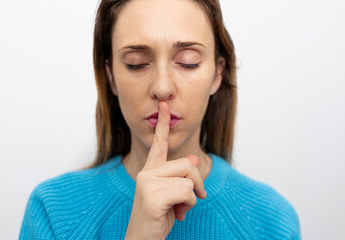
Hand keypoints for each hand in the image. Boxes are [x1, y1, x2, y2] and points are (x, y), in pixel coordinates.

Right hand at [125, 101, 206, 239]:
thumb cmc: (158, 218)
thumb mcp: (173, 195)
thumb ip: (181, 177)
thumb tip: (194, 159)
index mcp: (150, 170)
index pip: (159, 143)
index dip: (163, 124)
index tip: (165, 105)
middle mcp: (146, 172)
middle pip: (187, 164)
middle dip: (197, 183)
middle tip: (193, 199)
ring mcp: (147, 183)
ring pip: (188, 179)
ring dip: (191, 198)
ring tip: (179, 209)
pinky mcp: (152, 196)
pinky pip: (186, 192)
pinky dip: (188, 206)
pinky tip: (177, 214)